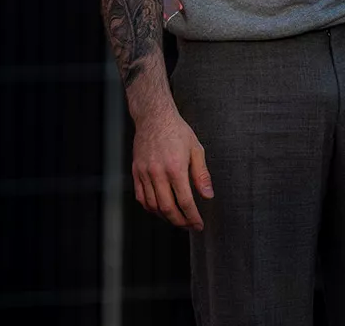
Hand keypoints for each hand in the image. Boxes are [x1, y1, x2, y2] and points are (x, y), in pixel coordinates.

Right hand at [131, 107, 214, 230]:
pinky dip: (150, 208)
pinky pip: (141, 197)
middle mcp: (158, 173)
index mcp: (175, 168)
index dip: (192, 217)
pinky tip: (160, 209)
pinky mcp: (136, 172)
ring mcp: (144, 173)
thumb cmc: (178, 132)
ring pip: (152, 206)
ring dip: (165, 217)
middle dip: (180, 222)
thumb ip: (202, 174)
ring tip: (177, 219)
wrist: (154, 117)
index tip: (198, 225)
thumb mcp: (196, 149)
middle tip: (189, 226)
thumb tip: (208, 195)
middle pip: (167, 208)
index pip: (185, 201)